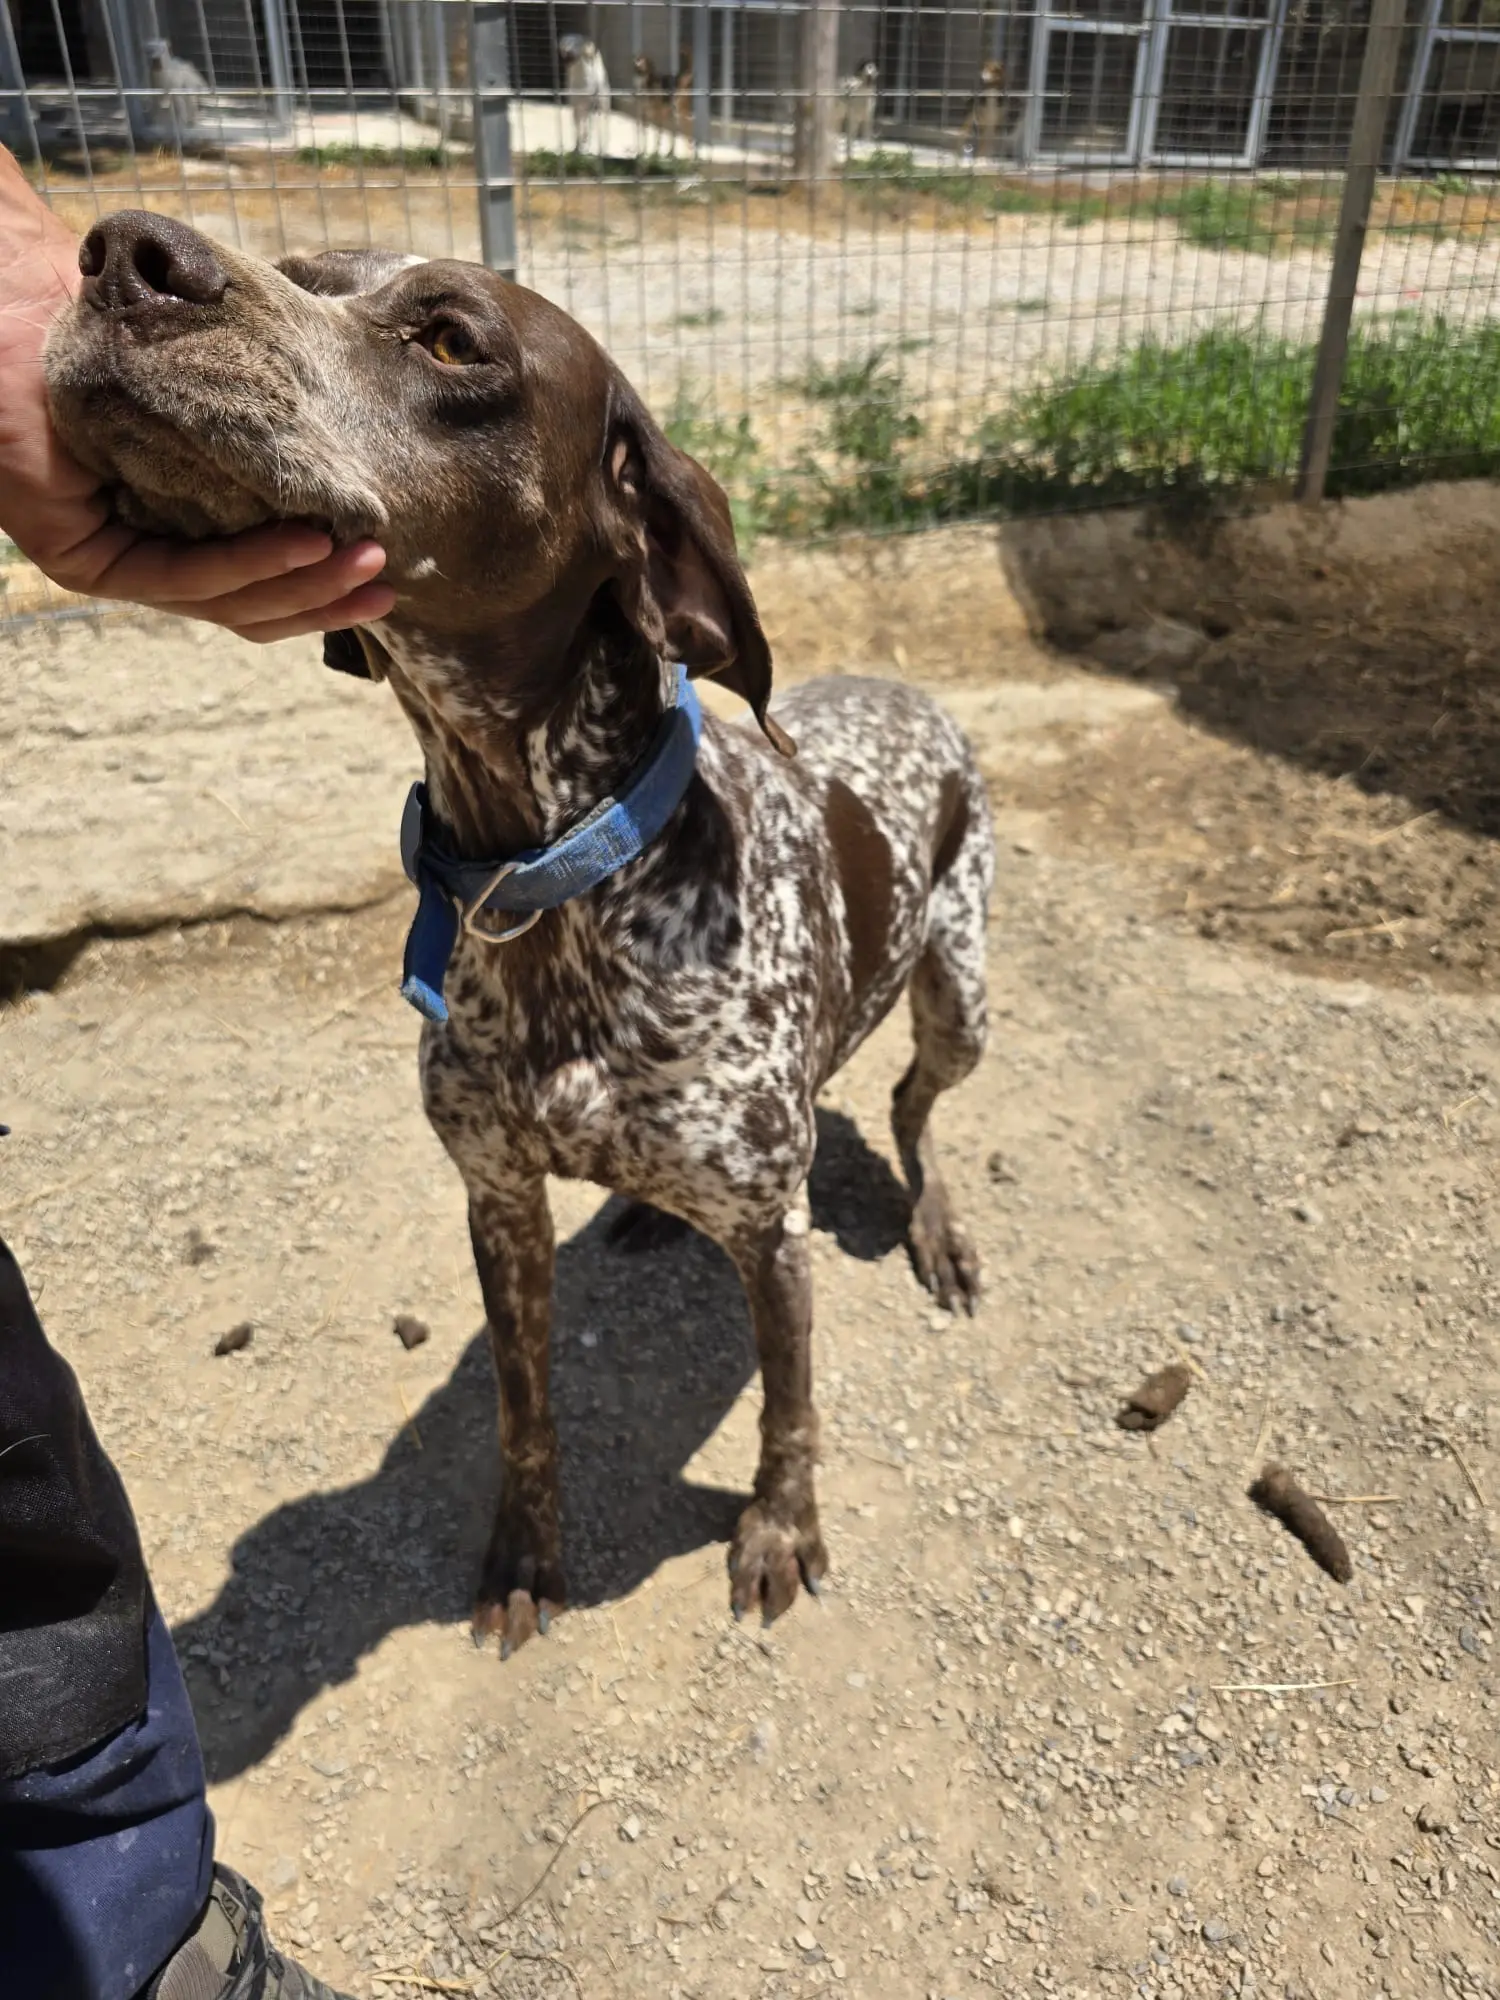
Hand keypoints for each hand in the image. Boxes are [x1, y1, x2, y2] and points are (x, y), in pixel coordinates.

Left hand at [0, 152, 395, 640]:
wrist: (17, 299)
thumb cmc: (107, 325)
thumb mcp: (208, 392)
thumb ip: (256, 437)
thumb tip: (348, 445)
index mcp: (171, 531)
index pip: (252, 588)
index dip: (320, 593)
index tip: (382, 579)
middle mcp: (142, 559)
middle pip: (246, 609)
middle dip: (324, 600)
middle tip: (384, 581)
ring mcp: (110, 566)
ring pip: (224, 603)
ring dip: (304, 588)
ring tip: (363, 563)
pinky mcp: (81, 563)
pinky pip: (182, 577)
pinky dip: (251, 564)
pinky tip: (306, 545)